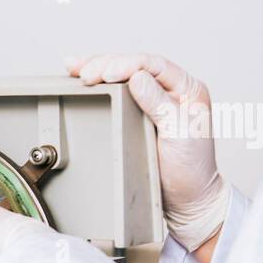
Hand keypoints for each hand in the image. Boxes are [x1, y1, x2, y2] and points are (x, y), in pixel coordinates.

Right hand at [66, 54, 229, 252]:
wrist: (186, 198)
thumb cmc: (190, 169)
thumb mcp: (179, 133)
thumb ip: (159, 103)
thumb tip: (136, 77)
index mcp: (187, 89)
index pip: (153, 65)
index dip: (127, 64)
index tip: (105, 74)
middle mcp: (170, 90)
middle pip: (133, 65)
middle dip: (106, 64)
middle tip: (84, 75)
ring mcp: (151, 100)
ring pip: (121, 74)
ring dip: (96, 68)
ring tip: (73, 68)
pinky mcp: (135, 113)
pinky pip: (115, 91)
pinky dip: (97, 83)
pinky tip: (79, 76)